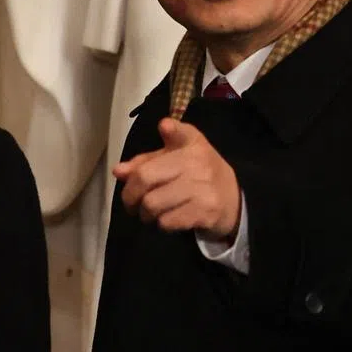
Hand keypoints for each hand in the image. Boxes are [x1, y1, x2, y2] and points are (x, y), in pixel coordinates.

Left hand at [115, 118, 241, 237]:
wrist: (234, 201)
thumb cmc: (198, 176)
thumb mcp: (175, 160)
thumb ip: (145, 162)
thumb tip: (118, 171)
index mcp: (192, 144)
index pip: (180, 132)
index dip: (170, 129)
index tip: (164, 127)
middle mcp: (197, 163)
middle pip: (145, 177)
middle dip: (130, 195)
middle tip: (132, 202)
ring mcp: (203, 188)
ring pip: (152, 203)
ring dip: (145, 213)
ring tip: (149, 212)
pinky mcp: (206, 212)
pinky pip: (166, 221)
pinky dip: (161, 224)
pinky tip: (166, 219)